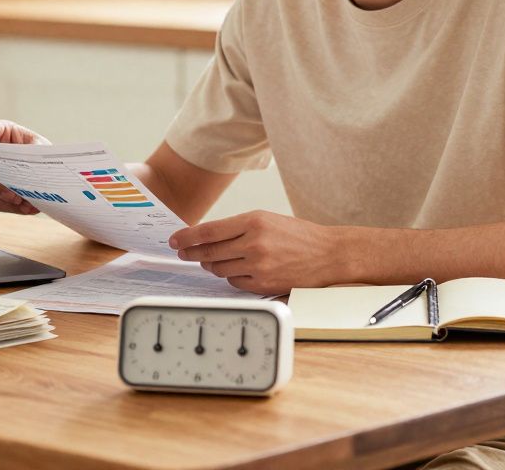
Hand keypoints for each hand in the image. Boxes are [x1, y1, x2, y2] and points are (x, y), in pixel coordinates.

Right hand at [0, 120, 50, 214]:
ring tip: (24, 201)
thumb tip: (27, 162)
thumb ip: (35, 150)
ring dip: (5, 198)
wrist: (49, 170)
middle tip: (10, 191)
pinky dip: (13, 207)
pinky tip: (28, 206)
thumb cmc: (42, 151)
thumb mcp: (42, 146)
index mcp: (0, 134)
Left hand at [169, 210, 338, 294]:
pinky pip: (235, 283)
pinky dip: (231, 277)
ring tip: (211, 260)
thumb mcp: (268, 220)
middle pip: (210, 251)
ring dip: (212, 265)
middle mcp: (254, 243)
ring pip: (220, 269)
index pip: (210, 231)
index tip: (175, 240)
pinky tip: (236, 270)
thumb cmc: (299, 235)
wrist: (329, 255)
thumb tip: (208, 237)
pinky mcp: (264, 284)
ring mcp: (259, 265)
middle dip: (192, 253)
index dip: (187, 237)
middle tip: (183, 253)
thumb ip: (239, 227)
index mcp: (254, 221)